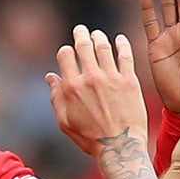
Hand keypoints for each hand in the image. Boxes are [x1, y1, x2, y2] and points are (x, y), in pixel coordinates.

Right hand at [47, 26, 147, 156]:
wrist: (119, 148)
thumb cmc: (90, 139)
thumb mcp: (65, 122)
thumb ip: (56, 98)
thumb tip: (50, 77)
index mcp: (72, 87)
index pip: (65, 55)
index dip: (66, 51)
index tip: (69, 52)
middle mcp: (90, 78)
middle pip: (83, 45)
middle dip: (80, 34)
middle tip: (81, 30)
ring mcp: (110, 78)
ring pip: (103, 46)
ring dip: (98, 37)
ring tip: (97, 35)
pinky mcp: (129, 80)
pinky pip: (125, 55)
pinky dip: (122, 44)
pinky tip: (120, 40)